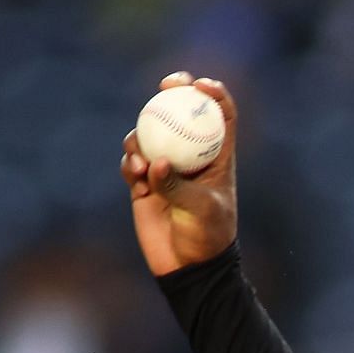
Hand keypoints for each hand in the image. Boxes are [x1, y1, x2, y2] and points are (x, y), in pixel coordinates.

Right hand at [119, 72, 238, 275]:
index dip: (214, 94)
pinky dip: (131, 162)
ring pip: (150, 134)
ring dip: (142, 138)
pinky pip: (132, 161)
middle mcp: (192, 157)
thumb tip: (155, 162)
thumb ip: (177, 186)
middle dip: (173, 92)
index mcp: (218, 157)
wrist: (188, 267)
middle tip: (165, 85)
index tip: (200, 85)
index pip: (221, 116)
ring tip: (142, 163)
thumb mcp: (201, 212)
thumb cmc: (207, 238)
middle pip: (181, 113)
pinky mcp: (144, 183)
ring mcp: (166, 168)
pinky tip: (135, 175)